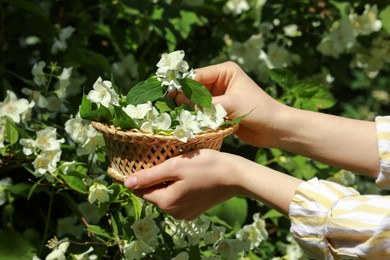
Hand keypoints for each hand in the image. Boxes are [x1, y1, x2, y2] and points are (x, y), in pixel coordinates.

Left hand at [124, 149, 240, 219]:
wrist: (235, 176)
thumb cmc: (205, 166)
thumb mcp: (175, 166)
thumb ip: (150, 176)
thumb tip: (126, 183)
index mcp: (166, 202)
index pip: (142, 191)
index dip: (140, 176)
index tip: (145, 161)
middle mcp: (174, 213)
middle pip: (154, 194)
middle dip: (155, 179)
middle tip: (165, 160)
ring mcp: (185, 214)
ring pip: (166, 197)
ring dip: (167, 183)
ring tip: (177, 167)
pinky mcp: (195, 211)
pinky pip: (178, 200)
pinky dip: (178, 188)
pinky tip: (187, 177)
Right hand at [176, 62, 288, 147]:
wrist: (276, 129)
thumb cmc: (259, 110)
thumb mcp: (231, 104)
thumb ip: (206, 103)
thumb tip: (180, 101)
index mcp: (225, 71)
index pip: (197, 75)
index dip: (183, 85)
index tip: (168, 95)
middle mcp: (220, 81)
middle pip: (194, 88)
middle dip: (184, 98)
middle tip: (169, 107)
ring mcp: (219, 97)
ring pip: (196, 101)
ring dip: (188, 109)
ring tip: (175, 116)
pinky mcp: (219, 111)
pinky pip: (202, 112)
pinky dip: (195, 117)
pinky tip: (186, 123)